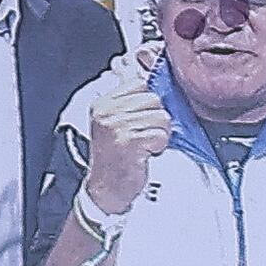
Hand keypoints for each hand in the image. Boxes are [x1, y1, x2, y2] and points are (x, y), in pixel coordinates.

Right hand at [71, 52, 168, 210]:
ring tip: (144, 146)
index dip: (150, 102)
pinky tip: (145, 153)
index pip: (140, 82)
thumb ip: (131, 101)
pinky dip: (159, 146)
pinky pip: (161, 134)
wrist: (105, 192)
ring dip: (159, 134)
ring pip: (161, 116)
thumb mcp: (117, 124)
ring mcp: (116, 126)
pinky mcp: (127, 142)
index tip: (144, 119)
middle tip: (144, 137)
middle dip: (156, 120)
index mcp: (104, 102)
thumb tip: (147, 73)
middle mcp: (107, 111)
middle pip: (154, 98)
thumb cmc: (116, 159)